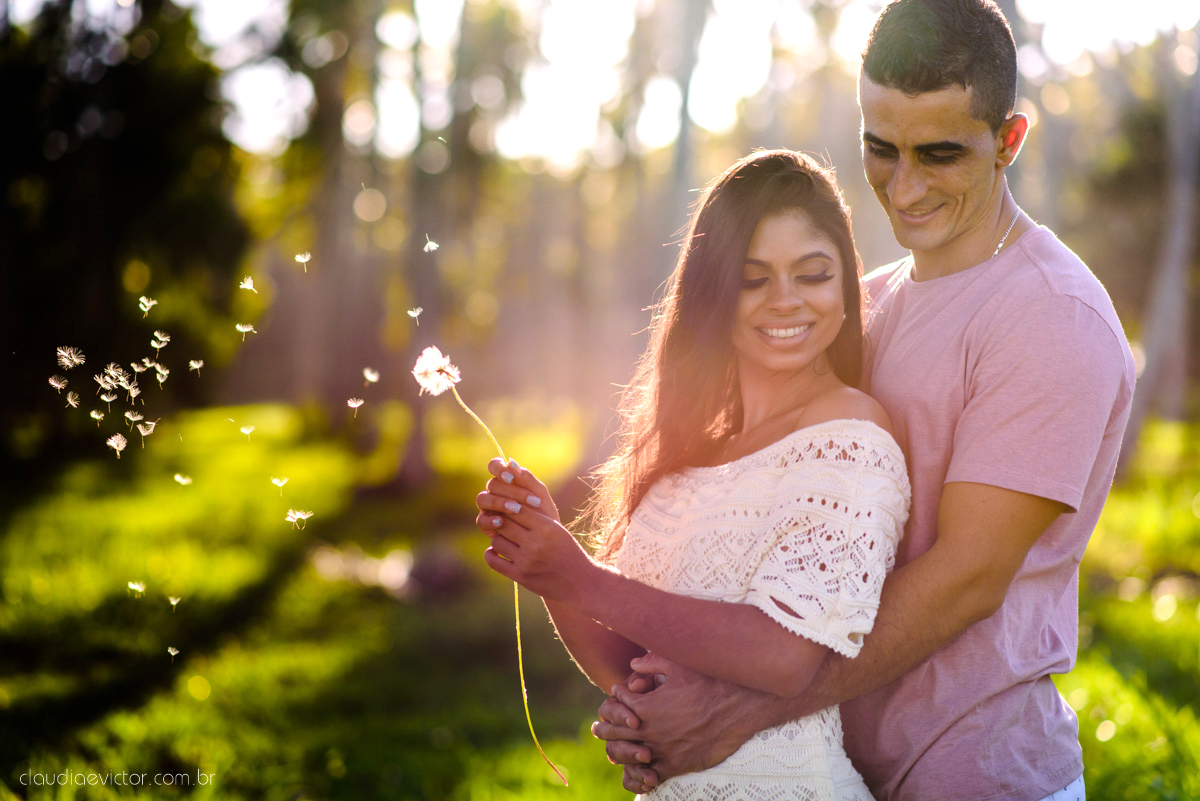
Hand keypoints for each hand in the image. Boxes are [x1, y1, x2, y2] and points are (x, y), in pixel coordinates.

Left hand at [475, 459, 593, 600]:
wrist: (578, 581)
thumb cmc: (565, 548)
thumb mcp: (555, 526)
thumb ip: (535, 508)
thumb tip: (513, 477)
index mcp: (547, 528)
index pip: (517, 508)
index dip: (508, 505)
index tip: (506, 506)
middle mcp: (536, 544)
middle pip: (504, 523)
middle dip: (501, 520)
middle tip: (501, 520)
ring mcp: (527, 562)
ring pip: (497, 541)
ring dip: (497, 537)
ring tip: (503, 536)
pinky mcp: (520, 577)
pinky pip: (493, 561)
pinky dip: (491, 554)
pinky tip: (496, 550)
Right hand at [478, 457, 561, 522]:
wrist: (547, 538)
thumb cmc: (544, 513)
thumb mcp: (540, 495)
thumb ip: (527, 479)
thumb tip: (511, 462)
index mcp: (506, 480)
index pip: (494, 466)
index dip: (498, 469)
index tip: (510, 478)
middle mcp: (495, 492)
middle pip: (492, 484)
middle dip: (512, 491)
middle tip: (532, 501)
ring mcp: (489, 508)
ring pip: (482, 499)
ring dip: (499, 503)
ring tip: (516, 509)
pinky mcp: (487, 525)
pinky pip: (481, 520)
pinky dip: (490, 520)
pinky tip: (501, 522)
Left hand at [592, 653, 754, 792]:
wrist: (739, 708)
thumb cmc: (711, 682)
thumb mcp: (680, 664)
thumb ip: (653, 662)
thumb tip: (633, 664)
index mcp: (646, 707)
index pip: (618, 702)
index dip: (618, 695)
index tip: (622, 692)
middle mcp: (649, 731)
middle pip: (614, 732)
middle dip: (607, 725)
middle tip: (602, 723)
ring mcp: (662, 751)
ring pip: (626, 757)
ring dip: (618, 750)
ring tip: (615, 747)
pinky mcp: (676, 766)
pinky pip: (648, 776)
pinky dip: (639, 773)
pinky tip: (639, 766)